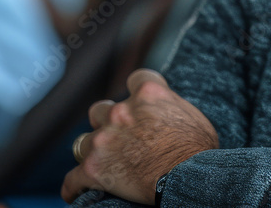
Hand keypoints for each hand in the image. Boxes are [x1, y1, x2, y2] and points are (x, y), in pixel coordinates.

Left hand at [61, 69, 218, 204]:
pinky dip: (75, 186)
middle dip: (107, 123)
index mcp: (148, 94)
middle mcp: (121, 112)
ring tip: (103, 164)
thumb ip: (171, 108)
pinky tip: (77, 192)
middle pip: (101, 110)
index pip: (135, 79)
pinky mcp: (93, 169)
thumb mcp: (192, 116)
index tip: (139, 102)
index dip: (137, 92)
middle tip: (120, 138)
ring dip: (92, 151)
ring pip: (83, 141)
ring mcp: (104, 140)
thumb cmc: (198, 151)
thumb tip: (169, 114)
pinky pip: (72, 179)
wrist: (188, 178)